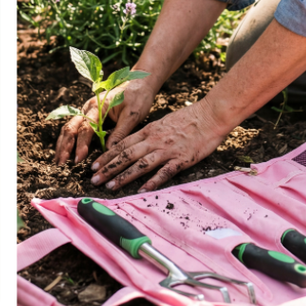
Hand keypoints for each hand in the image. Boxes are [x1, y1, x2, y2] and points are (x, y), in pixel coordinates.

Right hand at [57, 72, 157, 168]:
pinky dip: (68, 141)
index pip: (85, 128)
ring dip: (63, 145)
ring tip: (59, 161)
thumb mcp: (133, 114)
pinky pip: (74, 129)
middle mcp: (87, 108)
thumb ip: (120, 132)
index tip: (79, 159)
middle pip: (70, 128)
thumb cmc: (138, 97)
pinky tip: (66, 152)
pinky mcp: (88, 116)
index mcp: (97, 106)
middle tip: (61, 163)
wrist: (140, 83)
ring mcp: (86, 111)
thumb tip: (108, 151)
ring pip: (69, 129)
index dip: (81, 144)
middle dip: (64, 146)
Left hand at [92, 98, 232, 191]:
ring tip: (110, 186)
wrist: (212, 114)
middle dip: (108, 168)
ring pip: (140, 164)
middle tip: (93, 180)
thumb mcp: (162, 123)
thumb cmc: (189, 119)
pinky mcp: (182, 159)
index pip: (122, 145)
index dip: (106, 156)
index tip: (93, 166)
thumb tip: (133, 144)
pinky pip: (165, 172)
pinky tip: (142, 190)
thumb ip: (148, 134)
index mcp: (149, 131)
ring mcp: (168, 150)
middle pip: (126, 156)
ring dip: (124, 176)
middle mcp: (154, 141)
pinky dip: (153, 181)